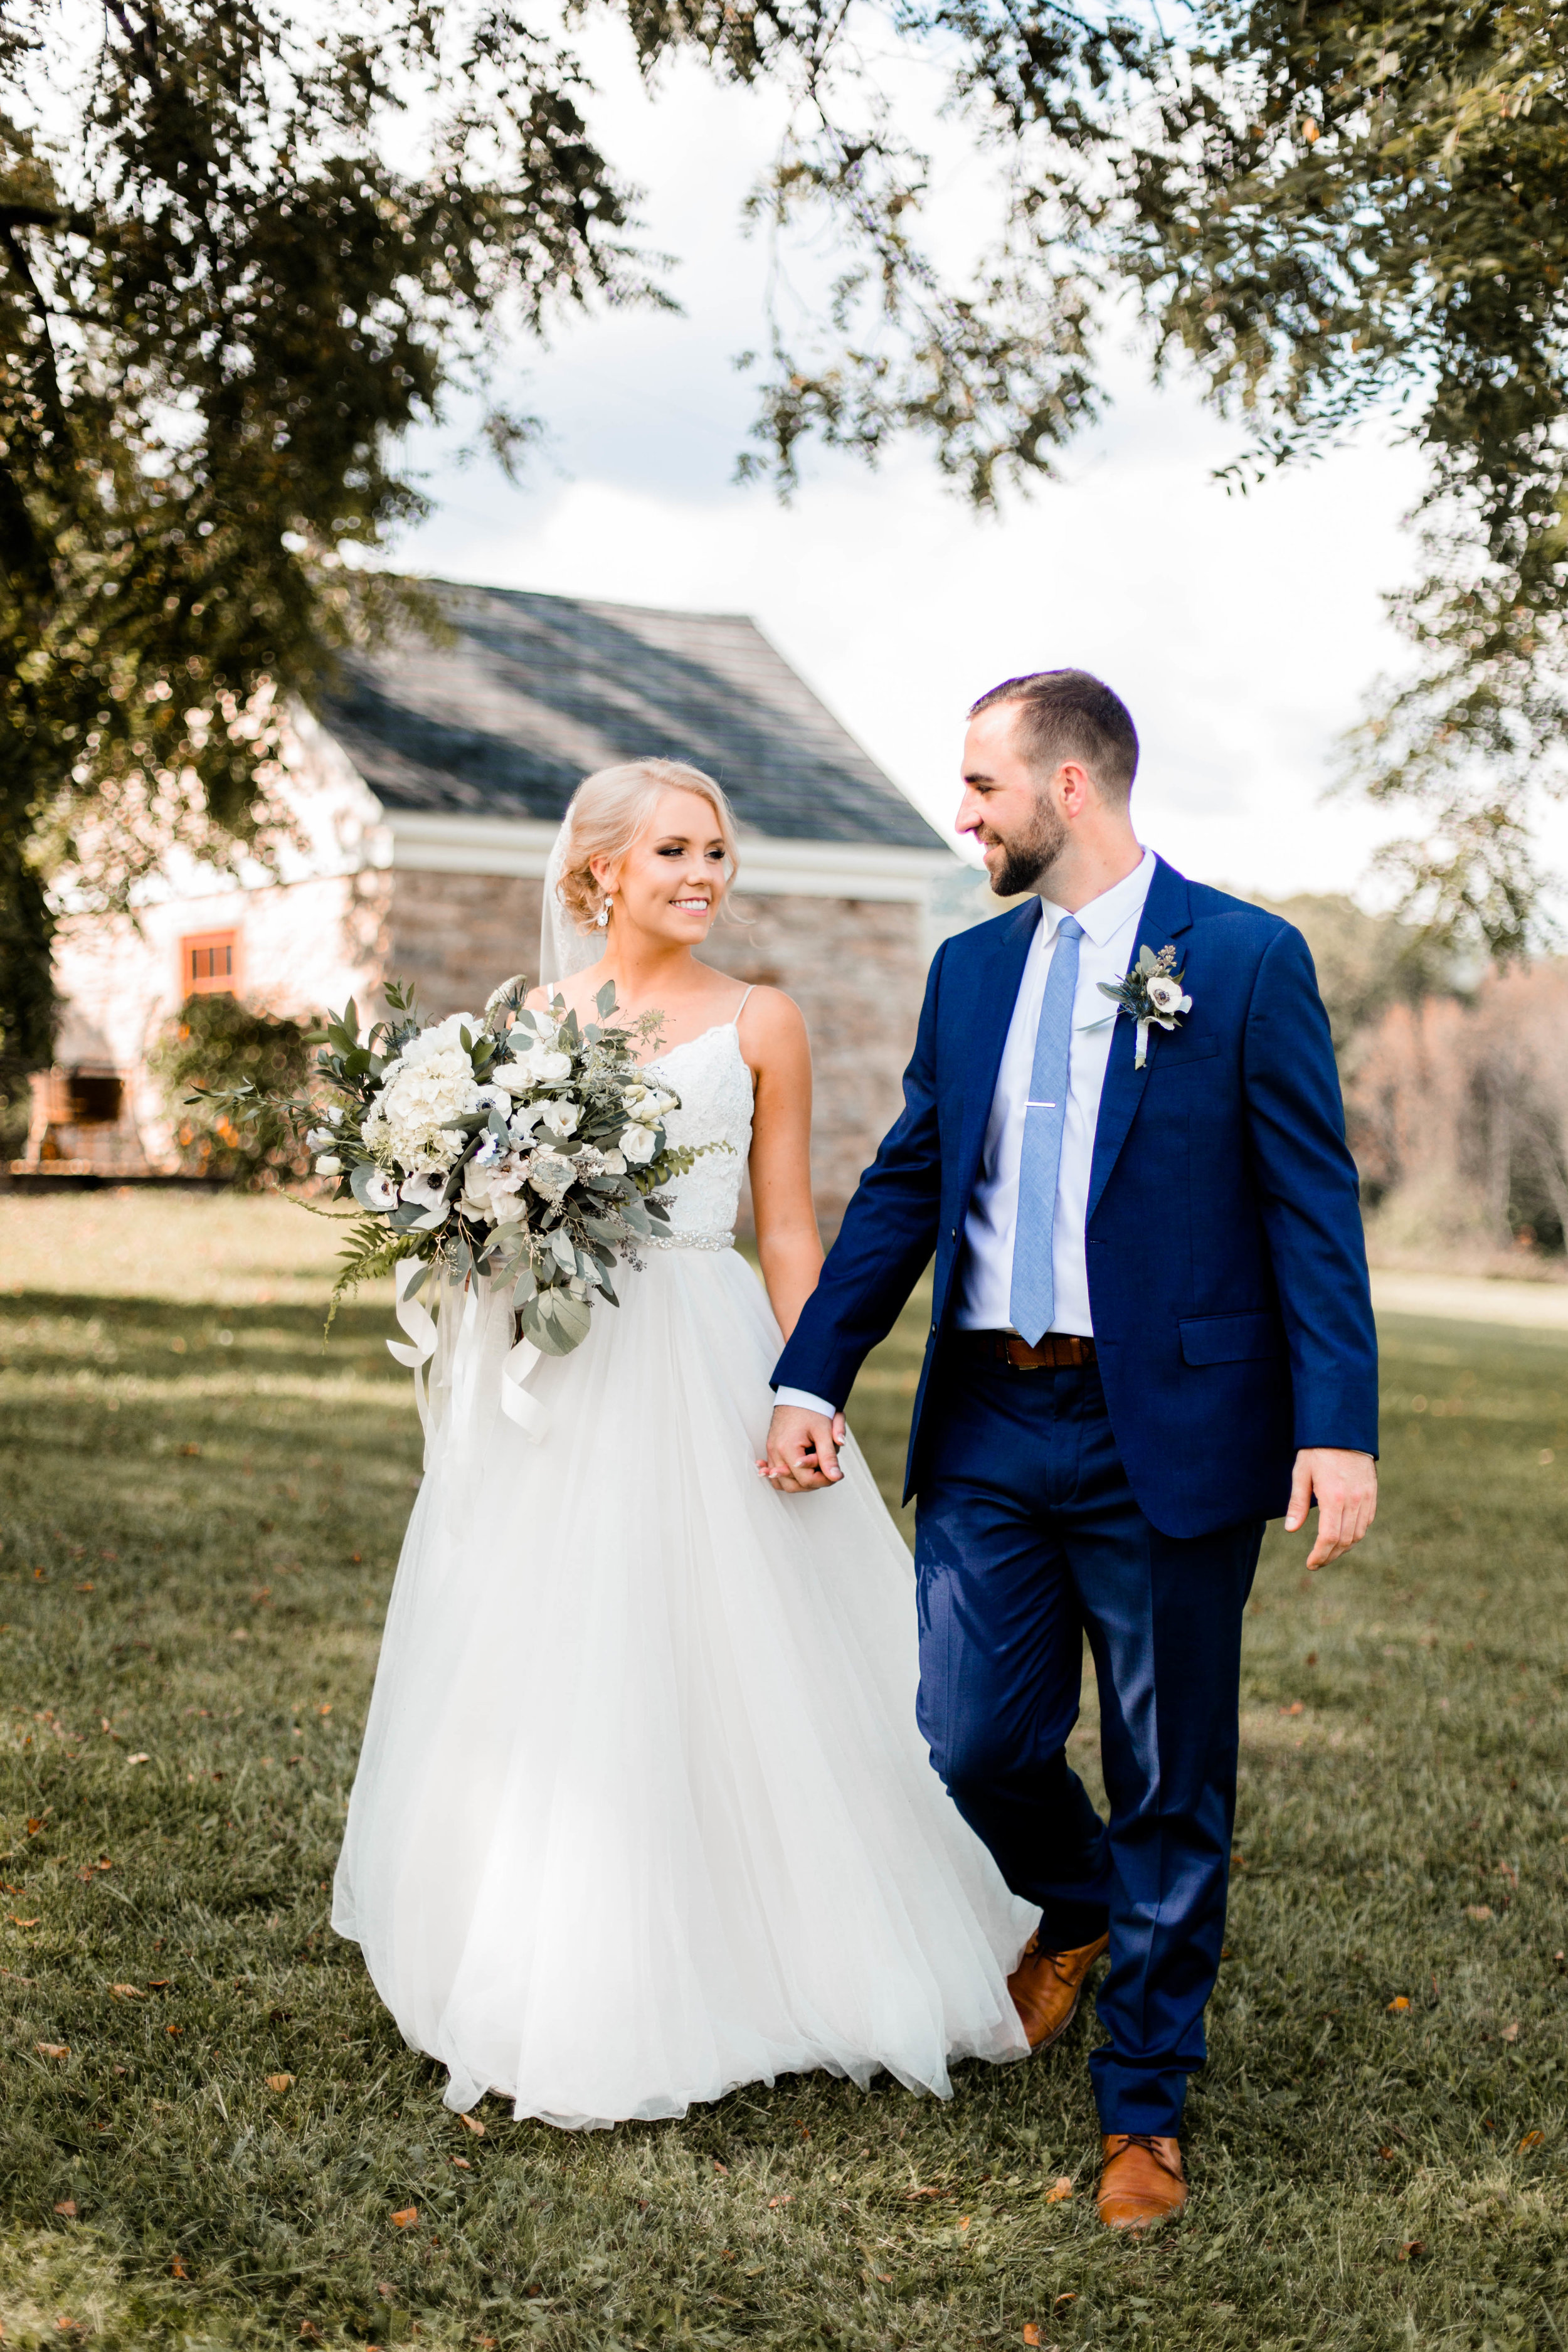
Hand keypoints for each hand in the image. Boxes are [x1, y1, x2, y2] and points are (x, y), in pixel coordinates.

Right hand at [760, 1404, 846, 1492]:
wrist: (798, 1392)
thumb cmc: (812, 1409)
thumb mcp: (824, 1432)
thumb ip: (829, 1456)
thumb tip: (836, 1477)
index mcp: (788, 1448)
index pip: (806, 1479)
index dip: (824, 1480)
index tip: (837, 1473)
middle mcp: (775, 1452)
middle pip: (793, 1485)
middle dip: (813, 1483)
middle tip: (828, 1472)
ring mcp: (771, 1451)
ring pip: (782, 1482)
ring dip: (800, 1482)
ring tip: (816, 1471)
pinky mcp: (772, 1450)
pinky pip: (775, 1471)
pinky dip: (785, 1476)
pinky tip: (797, 1473)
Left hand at [1286, 1447, 1377, 1568]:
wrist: (1343, 1429)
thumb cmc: (1317, 1450)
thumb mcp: (1301, 1473)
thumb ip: (1297, 1503)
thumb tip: (1291, 1529)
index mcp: (1333, 1497)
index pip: (1329, 1538)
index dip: (1320, 1555)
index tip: (1310, 1563)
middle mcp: (1353, 1501)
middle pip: (1345, 1541)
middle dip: (1330, 1555)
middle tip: (1317, 1562)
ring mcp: (1366, 1497)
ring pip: (1358, 1534)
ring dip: (1344, 1547)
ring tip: (1328, 1551)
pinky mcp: (1372, 1494)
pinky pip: (1367, 1521)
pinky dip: (1356, 1533)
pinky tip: (1343, 1535)